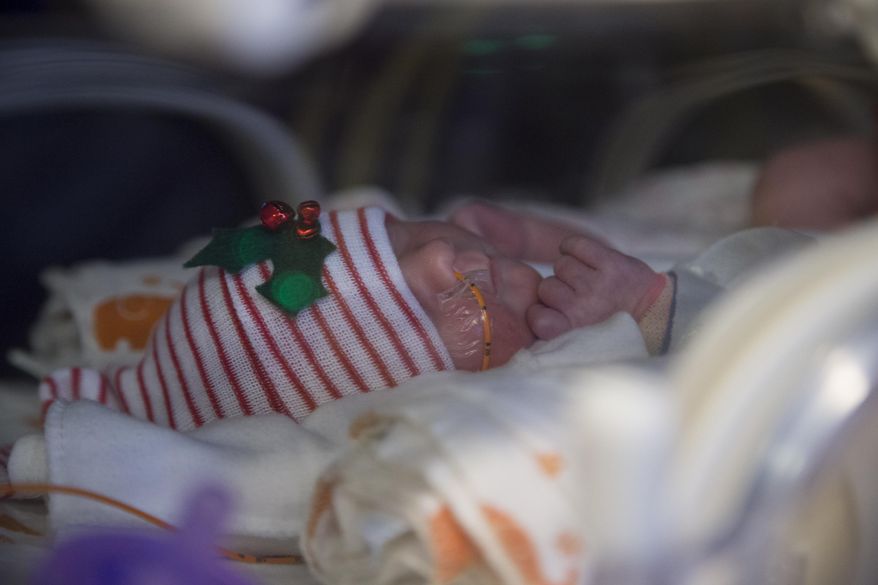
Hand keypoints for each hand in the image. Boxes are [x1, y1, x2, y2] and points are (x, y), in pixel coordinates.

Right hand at [527, 235, 663, 339]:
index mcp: (574, 331)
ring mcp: (598, 284)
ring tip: (589, 280)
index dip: (541, 312)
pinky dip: (574, 246)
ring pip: (561, 265)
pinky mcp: (611, 262)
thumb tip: (532, 313)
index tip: (555, 315)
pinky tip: (585, 257)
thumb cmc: (612, 326)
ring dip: (572, 270)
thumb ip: (556, 328)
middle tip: (580, 298)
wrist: (657, 313)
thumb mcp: (581, 339)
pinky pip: (574, 244)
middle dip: (560, 290)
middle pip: (546, 287)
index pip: (535, 318)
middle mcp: (583, 308)